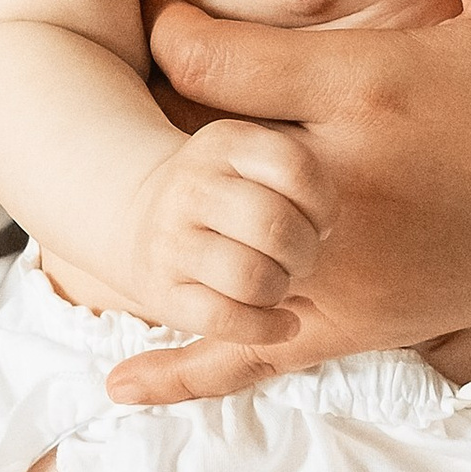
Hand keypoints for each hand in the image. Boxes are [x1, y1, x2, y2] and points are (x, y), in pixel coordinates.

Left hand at [104, 0, 470, 406]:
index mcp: (374, 88)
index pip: (211, 64)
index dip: (165, 33)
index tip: (154, 10)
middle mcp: (348, 184)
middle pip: (194, 156)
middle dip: (153, 124)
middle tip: (120, 90)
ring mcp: (352, 266)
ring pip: (210, 249)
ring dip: (164, 219)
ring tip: (130, 180)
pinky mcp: (367, 323)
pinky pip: (258, 355)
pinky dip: (186, 371)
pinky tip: (119, 383)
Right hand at [125, 119, 331, 345]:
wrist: (144, 218)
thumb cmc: (226, 195)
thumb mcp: (252, 159)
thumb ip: (296, 177)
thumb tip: (326, 230)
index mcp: (223, 143)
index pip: (296, 168)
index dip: (323, 205)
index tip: (320, 222)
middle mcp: (190, 186)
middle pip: (275, 224)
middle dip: (305, 251)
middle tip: (303, 258)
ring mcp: (170, 239)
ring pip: (251, 277)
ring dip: (282, 288)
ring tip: (282, 283)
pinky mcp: (161, 291)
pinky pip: (225, 318)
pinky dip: (266, 328)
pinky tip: (283, 323)